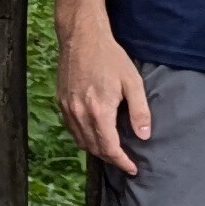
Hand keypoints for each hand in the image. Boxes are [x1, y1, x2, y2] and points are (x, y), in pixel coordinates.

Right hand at [59, 19, 149, 174]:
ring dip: (96, 150)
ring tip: (110, 150)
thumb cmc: (110, 57)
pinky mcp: (60, 101)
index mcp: (99, 110)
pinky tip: (94, 133)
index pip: (109, 148)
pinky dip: (83, 137)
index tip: (132, 168)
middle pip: (94, 148)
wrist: (82, 37)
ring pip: (80, 140)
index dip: (121, 161)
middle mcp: (79, 113)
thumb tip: (144, 136)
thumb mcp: (132, 82)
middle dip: (110, 158)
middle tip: (124, 161)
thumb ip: (139, 111)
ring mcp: (67, 108)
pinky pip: (72, 128)